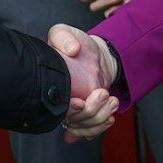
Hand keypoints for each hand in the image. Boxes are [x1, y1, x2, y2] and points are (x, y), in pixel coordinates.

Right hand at [48, 23, 120, 143]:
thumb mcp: (64, 32)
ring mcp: (72, 111)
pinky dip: (100, 127)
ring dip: (100, 118)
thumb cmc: (76, 44)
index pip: (55, 107)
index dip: (68, 109)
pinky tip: (110, 116)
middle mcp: (59, 102)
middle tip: (103, 93)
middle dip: (90, 112)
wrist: (95, 53)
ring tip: (112, 101)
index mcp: (50, 86)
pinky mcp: (85, 115)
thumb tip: (71, 50)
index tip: (79, 101)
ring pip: (82, 127)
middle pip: (72, 121)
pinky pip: (89, 130)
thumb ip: (62, 36)